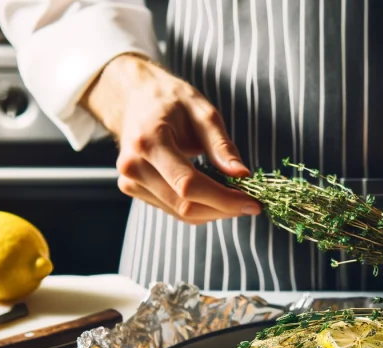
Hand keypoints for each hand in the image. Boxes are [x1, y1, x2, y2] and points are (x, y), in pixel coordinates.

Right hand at [84, 54, 260, 223]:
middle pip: (185, 205)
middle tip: (250, 204)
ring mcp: (130, 181)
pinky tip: (214, 196)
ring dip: (213, 212)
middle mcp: (134, 166)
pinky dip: (199, 208)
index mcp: (149, 141)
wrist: (134, 99)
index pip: (188, 184)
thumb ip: (220, 144)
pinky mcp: (133, 190)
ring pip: (180, 213)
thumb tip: (241, 174)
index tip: (252, 203)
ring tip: (235, 199)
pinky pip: (173, 209)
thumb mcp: (201, 111)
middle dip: (223, 209)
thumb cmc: (169, 100)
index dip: (223, 199)